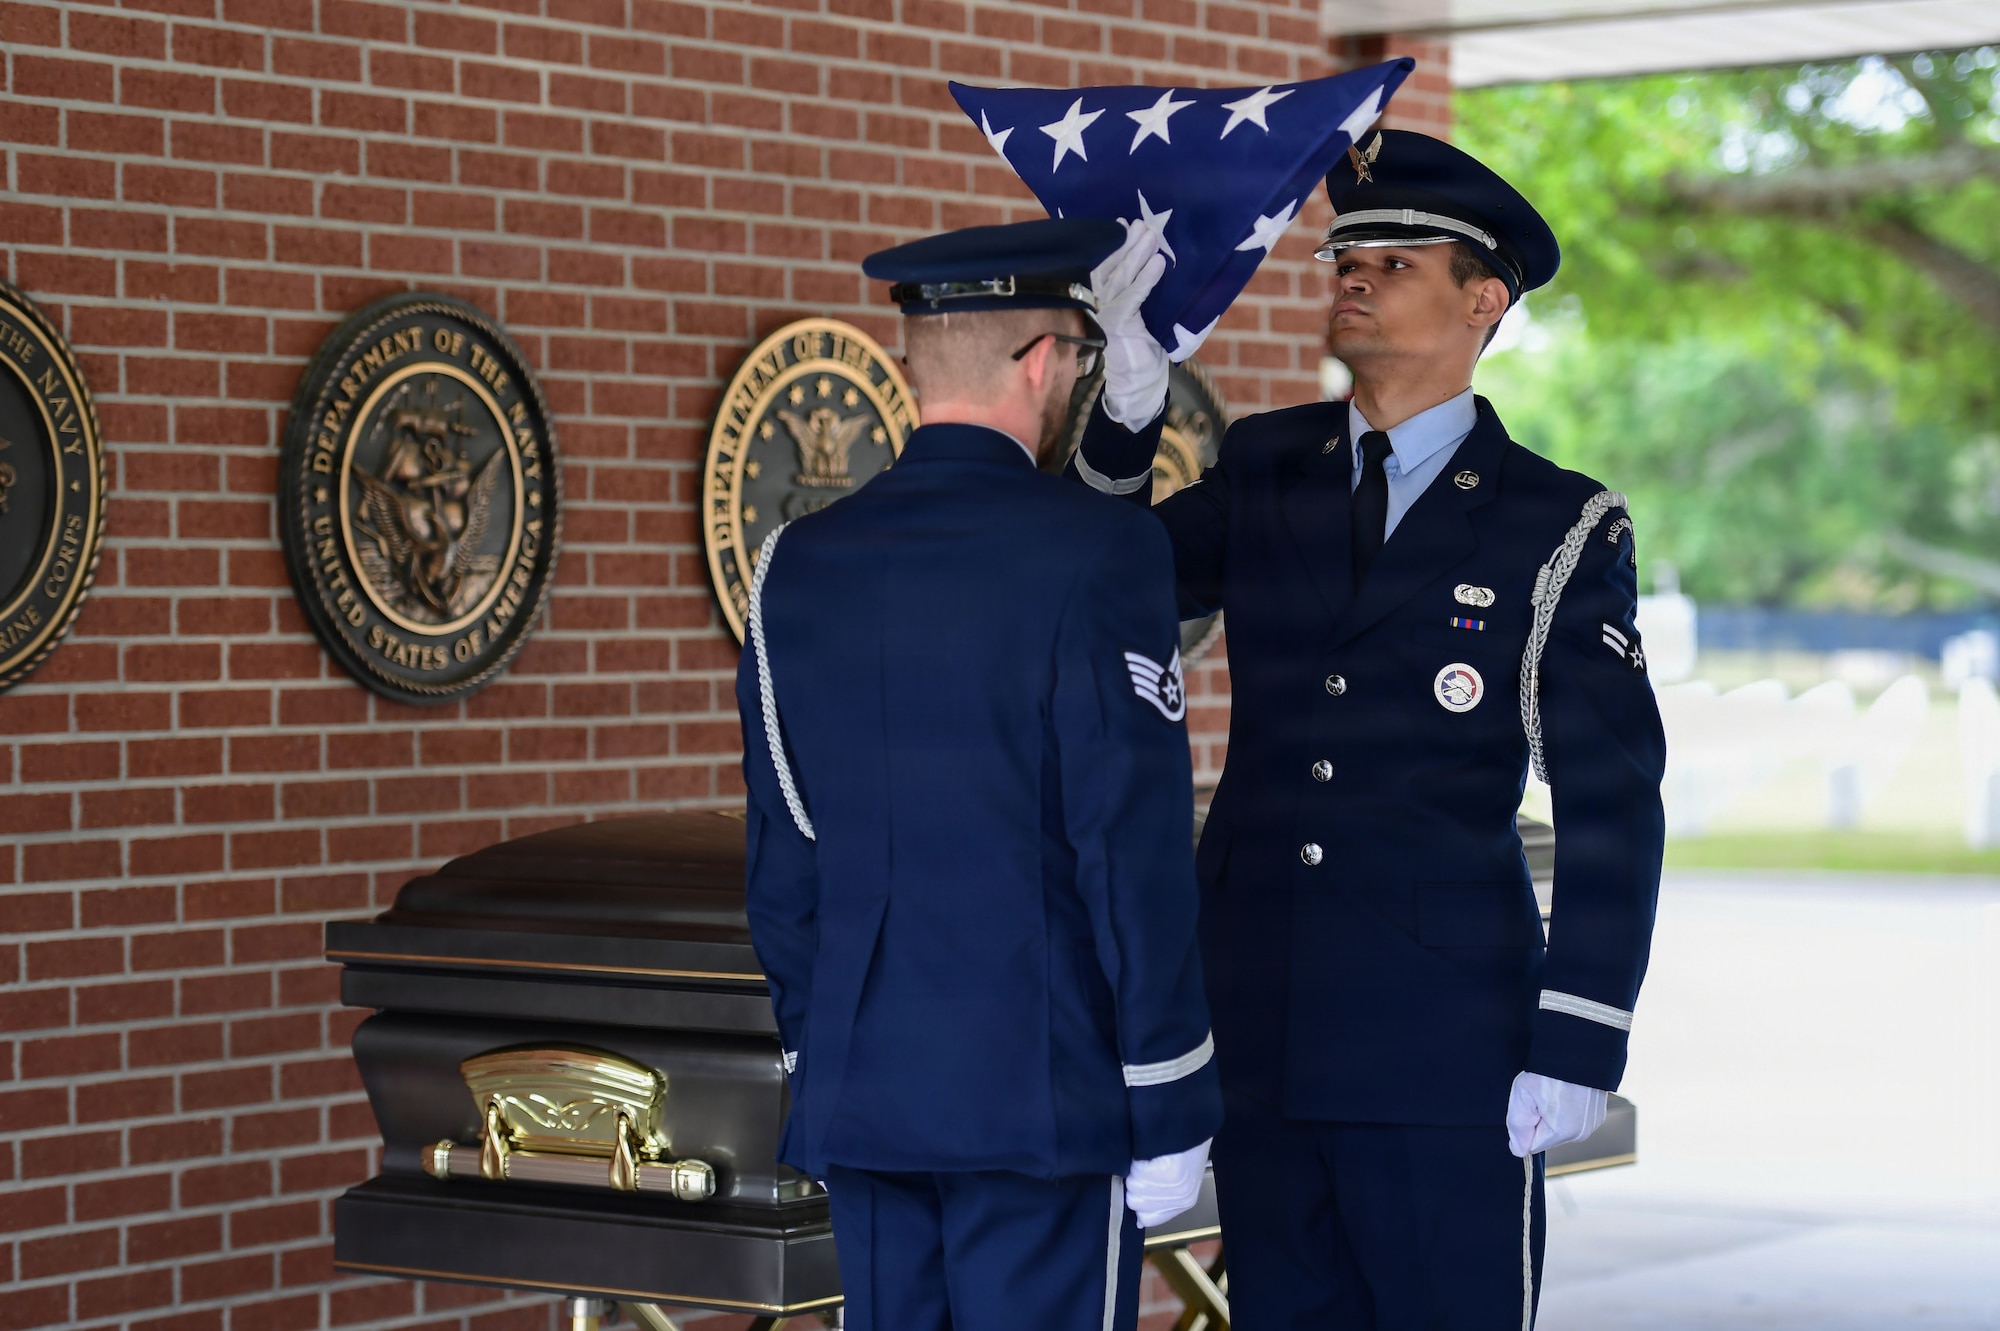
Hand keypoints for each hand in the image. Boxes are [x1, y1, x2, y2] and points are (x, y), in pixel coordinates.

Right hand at [1090, 220, 1169, 430]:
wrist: (1138, 380)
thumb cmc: (1142, 346)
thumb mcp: (1139, 312)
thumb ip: (1139, 288)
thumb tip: (1158, 256)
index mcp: (1100, 299)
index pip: (1103, 266)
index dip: (1112, 245)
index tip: (1122, 223)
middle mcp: (1098, 304)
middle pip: (1111, 267)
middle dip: (1126, 243)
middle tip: (1141, 223)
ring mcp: (1105, 314)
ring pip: (1121, 278)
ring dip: (1137, 255)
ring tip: (1151, 236)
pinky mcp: (1118, 325)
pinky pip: (1133, 297)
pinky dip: (1147, 279)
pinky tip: (1159, 263)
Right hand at [1125, 1137, 1209, 1228]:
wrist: (1194, 1119)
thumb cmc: (1183, 1144)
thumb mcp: (1175, 1177)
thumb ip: (1157, 1201)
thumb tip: (1138, 1221)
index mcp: (1184, 1202)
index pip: (1146, 1218)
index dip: (1138, 1198)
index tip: (1142, 1181)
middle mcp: (1182, 1198)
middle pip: (1134, 1201)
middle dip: (1136, 1181)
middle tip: (1149, 1165)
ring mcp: (1177, 1188)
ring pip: (1133, 1185)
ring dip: (1136, 1168)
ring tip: (1151, 1157)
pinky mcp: (1170, 1174)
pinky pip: (1137, 1172)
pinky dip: (1139, 1159)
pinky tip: (1153, 1151)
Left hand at [1506, 1071, 1607, 1157]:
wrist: (1578, 1050)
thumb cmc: (1547, 1072)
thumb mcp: (1523, 1096)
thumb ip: (1518, 1127)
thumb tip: (1519, 1150)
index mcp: (1562, 1132)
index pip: (1531, 1145)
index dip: (1525, 1126)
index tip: (1529, 1104)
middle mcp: (1580, 1133)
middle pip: (1547, 1137)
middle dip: (1539, 1120)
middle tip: (1541, 1095)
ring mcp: (1592, 1124)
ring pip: (1560, 1129)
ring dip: (1553, 1115)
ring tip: (1555, 1091)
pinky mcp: (1597, 1115)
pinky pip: (1573, 1120)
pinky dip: (1567, 1109)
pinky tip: (1567, 1091)